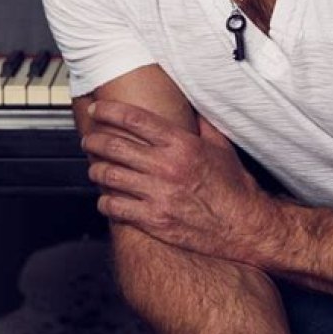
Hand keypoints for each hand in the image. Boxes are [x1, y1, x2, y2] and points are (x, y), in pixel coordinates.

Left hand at [82, 99, 272, 259]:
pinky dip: (105, 201)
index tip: (97, 108)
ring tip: (94, 168)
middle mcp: (167, 167)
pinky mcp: (154, 220)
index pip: (134, 120)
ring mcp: (158, 195)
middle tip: (89, 140)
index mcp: (181, 145)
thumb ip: (202, 124)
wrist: (243, 225)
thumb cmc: (233, 186)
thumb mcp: (221, 147)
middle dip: (94, 140)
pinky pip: (116, 208)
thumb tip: (190, 108)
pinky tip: (106, 199)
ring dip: (96, 170)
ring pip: (109, 176)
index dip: (109, 111)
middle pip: (115, 146)